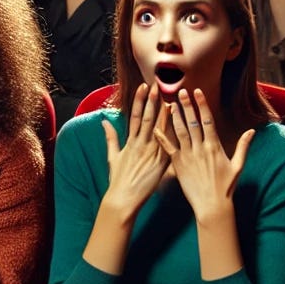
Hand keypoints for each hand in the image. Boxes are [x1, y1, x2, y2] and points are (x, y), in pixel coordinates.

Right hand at [101, 83, 170, 219]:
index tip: (143, 87)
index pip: (136, 116)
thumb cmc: (118, 179)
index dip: (139, 100)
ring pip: (159, 128)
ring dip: (165, 113)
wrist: (123, 198)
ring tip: (170, 97)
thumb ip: (111, 137)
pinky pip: (169, 145)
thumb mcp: (112, 156)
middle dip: (152, 101)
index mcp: (130, 142)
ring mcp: (152, 153)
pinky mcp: (161, 162)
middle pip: (148, 118)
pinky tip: (180, 123)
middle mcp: (141, 144)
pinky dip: (173, 133)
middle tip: (157, 85)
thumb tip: (104, 121)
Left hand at [153, 88, 252, 226]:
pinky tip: (155, 127)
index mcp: (215, 146)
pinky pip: (169, 148)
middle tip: (180, 92)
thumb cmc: (226, 187)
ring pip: (180, 132)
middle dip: (187, 106)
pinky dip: (162, 137)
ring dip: (174, 117)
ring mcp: (188, 156)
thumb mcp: (238, 165)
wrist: (212, 205)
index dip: (202, 105)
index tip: (197, 92)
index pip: (208, 120)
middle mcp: (201, 148)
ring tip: (169, 104)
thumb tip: (252, 131)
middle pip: (193, 122)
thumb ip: (243, 146)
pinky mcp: (178, 165)